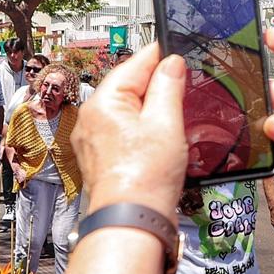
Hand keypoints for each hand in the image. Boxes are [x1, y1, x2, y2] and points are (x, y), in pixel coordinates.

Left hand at [70, 44, 186, 213]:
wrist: (131, 221)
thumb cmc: (144, 178)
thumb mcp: (166, 123)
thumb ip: (169, 86)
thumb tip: (171, 62)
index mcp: (103, 101)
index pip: (135, 64)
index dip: (160, 56)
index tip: (178, 53)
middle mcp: (91, 117)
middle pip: (128, 87)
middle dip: (155, 86)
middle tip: (183, 89)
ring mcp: (92, 139)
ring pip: (126, 110)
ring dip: (149, 110)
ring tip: (172, 120)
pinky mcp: (99, 157)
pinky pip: (121, 131)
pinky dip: (140, 130)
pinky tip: (157, 140)